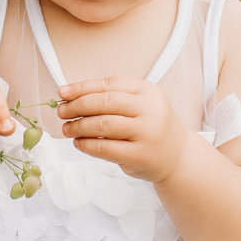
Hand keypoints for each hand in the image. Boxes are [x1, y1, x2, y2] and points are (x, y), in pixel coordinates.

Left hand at [56, 77, 187, 182]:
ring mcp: (147, 133)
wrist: (178, 156)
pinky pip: (105, 148)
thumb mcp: (141, 105)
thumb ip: (112, 98)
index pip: (109, 84)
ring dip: (79, 126)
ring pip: (103, 125)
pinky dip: (87, 144)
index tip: (62, 93)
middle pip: (104, 103)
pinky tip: (79, 142)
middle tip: (61, 112)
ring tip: (67, 129)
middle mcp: (150, 110)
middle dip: (77, 106)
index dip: (82, 87)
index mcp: (148, 91)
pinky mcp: (140, 155)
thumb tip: (70, 96)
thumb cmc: (151, 128)